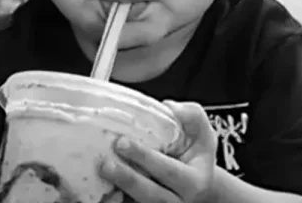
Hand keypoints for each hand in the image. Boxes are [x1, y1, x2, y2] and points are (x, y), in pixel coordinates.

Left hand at [99, 100, 217, 202]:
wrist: (197, 180)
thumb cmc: (195, 150)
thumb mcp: (201, 130)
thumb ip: (190, 115)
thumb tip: (168, 107)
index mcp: (194, 182)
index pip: (170, 172)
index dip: (146, 158)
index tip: (123, 142)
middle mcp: (178, 200)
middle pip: (153, 196)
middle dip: (129, 179)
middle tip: (106, 164)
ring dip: (119, 190)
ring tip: (102, 173)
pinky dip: (114, 200)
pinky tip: (100, 187)